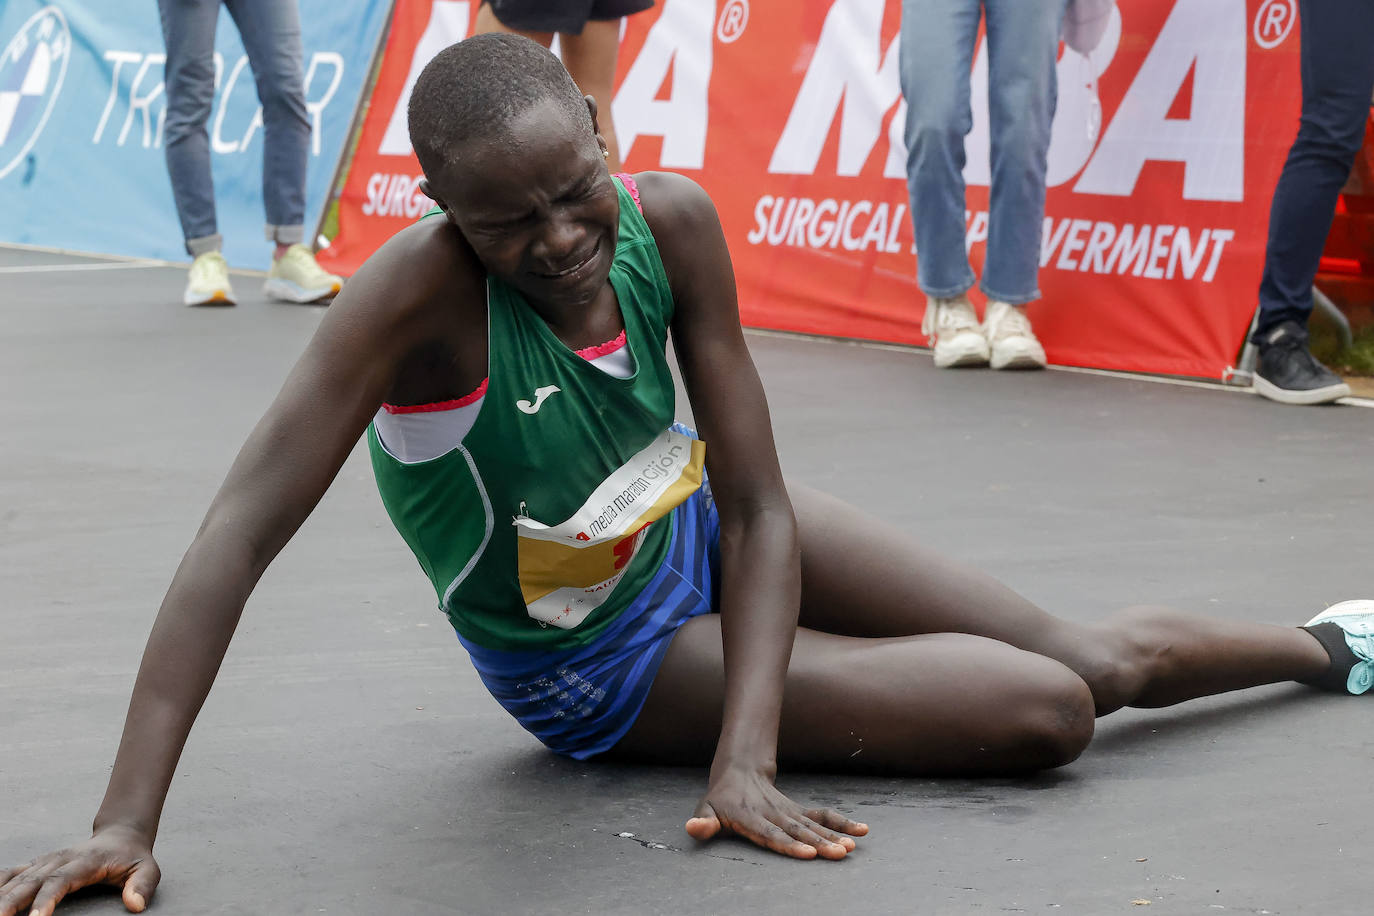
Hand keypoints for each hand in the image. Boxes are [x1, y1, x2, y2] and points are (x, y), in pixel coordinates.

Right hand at [0, 826, 159, 915]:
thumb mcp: (148, 869)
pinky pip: (13, 872)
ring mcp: (48, 860)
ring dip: (2, 895)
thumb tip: (135, 905)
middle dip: (13, 900)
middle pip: (33, 879)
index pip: (62, 879)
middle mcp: (62, 858)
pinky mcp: (39, 864)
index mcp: (86, 861)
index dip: (47, 898)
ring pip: (19, 877)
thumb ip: (143, 885)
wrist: (121, 836)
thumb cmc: (133, 858)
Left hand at [684, 765, 868, 859]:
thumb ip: (702, 821)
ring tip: (852, 847)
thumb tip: (693, 828)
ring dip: (834, 835)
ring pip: (814, 823)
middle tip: (839, 854)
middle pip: (798, 830)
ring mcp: (788, 811)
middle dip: (819, 843)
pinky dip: (842, 822)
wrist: (739, 769)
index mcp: (750, 817)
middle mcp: (773, 814)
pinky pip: (822, 816)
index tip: (808, 853)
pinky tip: (862, 831)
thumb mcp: (706, 808)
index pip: (770, 833)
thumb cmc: (720, 799)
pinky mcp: (799, 810)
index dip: (789, 844)